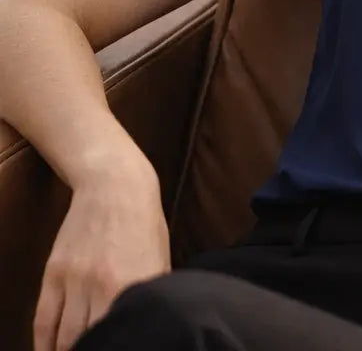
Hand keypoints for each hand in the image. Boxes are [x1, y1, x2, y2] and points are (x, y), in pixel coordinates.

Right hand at [33, 165, 170, 350]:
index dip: (118, 345)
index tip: (119, 348)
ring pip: (65, 337)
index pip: (122, 331)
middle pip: (89, 340)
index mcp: (138, 283)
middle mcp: (105, 285)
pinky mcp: (55, 272)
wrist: (115, 185)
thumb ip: (151, 293)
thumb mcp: (159, 257)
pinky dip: (44, 343)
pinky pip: (44, 320)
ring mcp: (76, 279)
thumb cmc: (144, 222)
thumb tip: (147, 322)